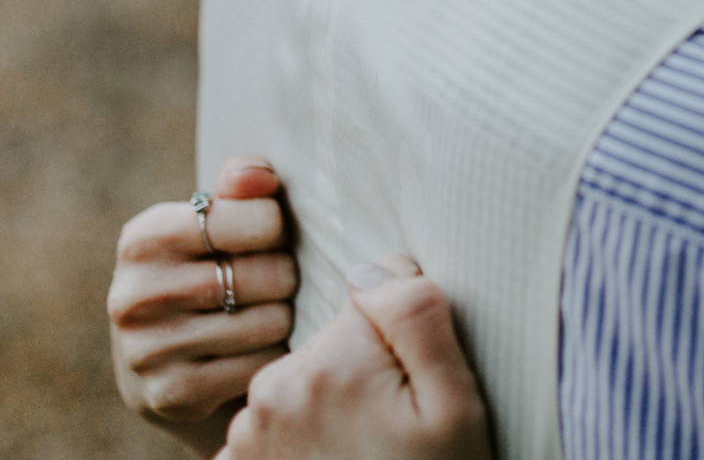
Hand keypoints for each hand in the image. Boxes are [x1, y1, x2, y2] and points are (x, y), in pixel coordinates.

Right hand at [110, 156, 297, 455]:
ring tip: (262, 313)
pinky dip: (269, 359)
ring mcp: (147, 350)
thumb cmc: (205, 270)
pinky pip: (259, 369)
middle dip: (284, 277)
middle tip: (269, 282)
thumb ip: (239, 187)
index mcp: (144, 238)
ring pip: (270, 322)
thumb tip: (258, 177)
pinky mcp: (170, 395)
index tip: (265, 237)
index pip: (258, 219)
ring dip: (282, 319)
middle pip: (270, 274)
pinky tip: (252, 351)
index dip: (277, 228)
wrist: (165, 360)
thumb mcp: (213, 221)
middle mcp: (135, 294)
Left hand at [218, 255, 490, 459]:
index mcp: (330, 364)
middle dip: (362, 375)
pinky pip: (276, 427)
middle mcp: (273, 390)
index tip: (413, 387)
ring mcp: (248, 433)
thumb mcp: (456, 405)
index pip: (368, 299)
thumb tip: (372, 263)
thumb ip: (416, 317)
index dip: (400, 338)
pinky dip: (301, 444)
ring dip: (330, 410)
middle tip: (394, 430)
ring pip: (302, 386)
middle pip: (331, 345)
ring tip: (366, 455)